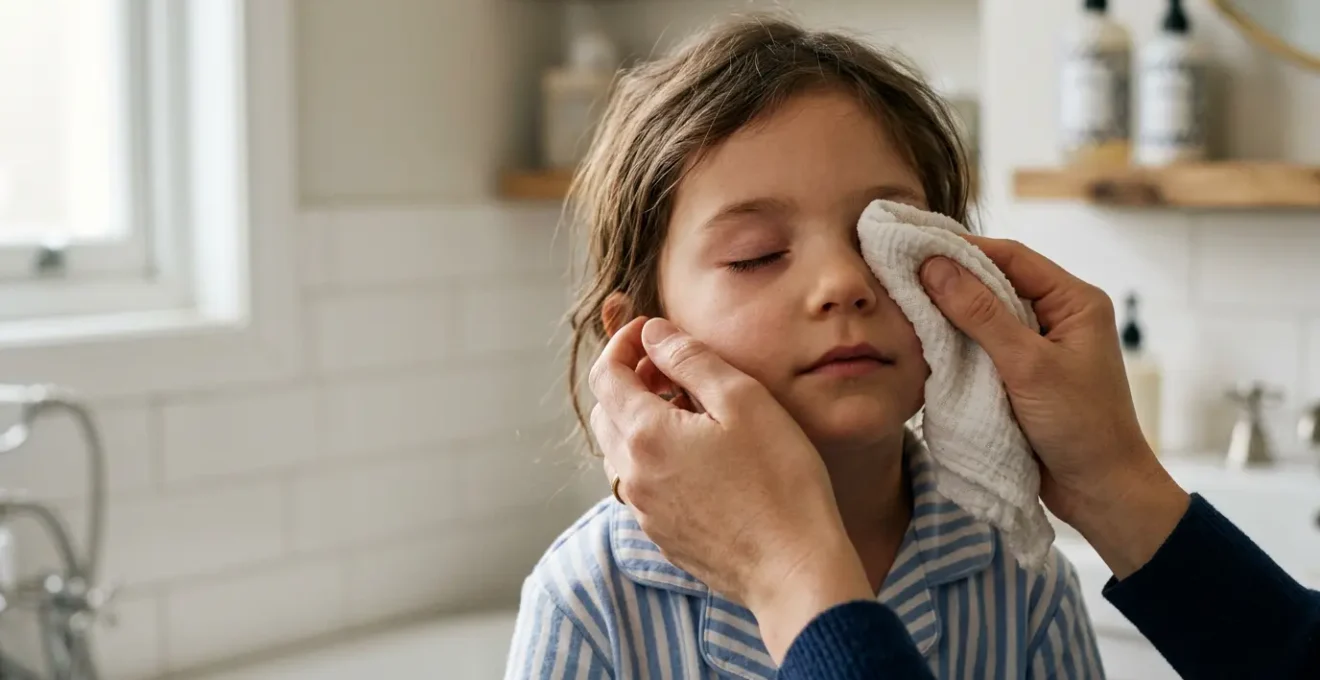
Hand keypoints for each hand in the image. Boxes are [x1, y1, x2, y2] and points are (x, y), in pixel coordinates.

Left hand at [589, 316, 870, 659]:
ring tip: (689, 410)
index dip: (622, 343)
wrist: (794, 569)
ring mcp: (645, 510)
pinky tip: (699, 456)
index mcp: (645, 434)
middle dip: (630, 379)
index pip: (606, 374)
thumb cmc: (779, 481)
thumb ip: (690, 359)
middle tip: (671, 367)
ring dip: (641, 420)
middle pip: (605, 412)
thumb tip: (652, 333)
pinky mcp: (663, 535)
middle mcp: (632, 475)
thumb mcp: (742, 400)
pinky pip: (642, 484)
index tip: (650, 330)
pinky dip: (654, 457)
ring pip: (620, 451)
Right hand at [919, 237, 1188, 577]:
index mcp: (1075, 301)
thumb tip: (935, 266)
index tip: (916, 247)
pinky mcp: (1023, 374)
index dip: (963, 249)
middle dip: (952, 279)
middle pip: (996, 282)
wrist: (1101, 491)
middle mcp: (1059, 316)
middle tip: (901, 274)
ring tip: (906, 304)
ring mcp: (1040, 346)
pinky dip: (957, 343)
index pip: (1012, 257)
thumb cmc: (1080, 426)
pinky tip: (927, 341)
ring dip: (951, 313)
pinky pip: (983, 346)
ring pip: (985, 315)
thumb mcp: (1028, 366)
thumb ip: (981, 315)